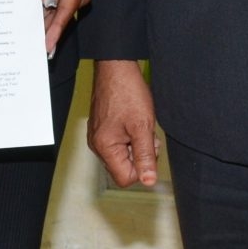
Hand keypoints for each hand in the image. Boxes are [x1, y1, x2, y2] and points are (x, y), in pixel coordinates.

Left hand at [37, 0, 91, 57]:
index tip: (48, 45)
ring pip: (58, 16)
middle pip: (63, 17)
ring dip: (46, 28)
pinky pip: (55, 11)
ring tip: (33, 45)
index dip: (57, 29)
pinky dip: (45, 20)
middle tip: (36, 51)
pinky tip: (34, 31)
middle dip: (50, 34)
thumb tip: (49, 3)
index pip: (67, 9)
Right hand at [88, 59, 159, 187]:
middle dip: (140, 155)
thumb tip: (148, 181)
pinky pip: (118, 144)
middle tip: (147, 134)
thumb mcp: (143, 126)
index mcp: (104, 147)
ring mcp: (98, 136)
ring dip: (136, 145)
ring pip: (122, 155)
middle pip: (123, 168)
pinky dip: (130, 137)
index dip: (142, 167)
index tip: (149, 148)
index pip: (125, 178)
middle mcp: (97, 145)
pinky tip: (134, 121)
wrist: (117, 67)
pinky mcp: (101, 128)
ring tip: (141, 125)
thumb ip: (146, 156)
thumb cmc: (128, 92)